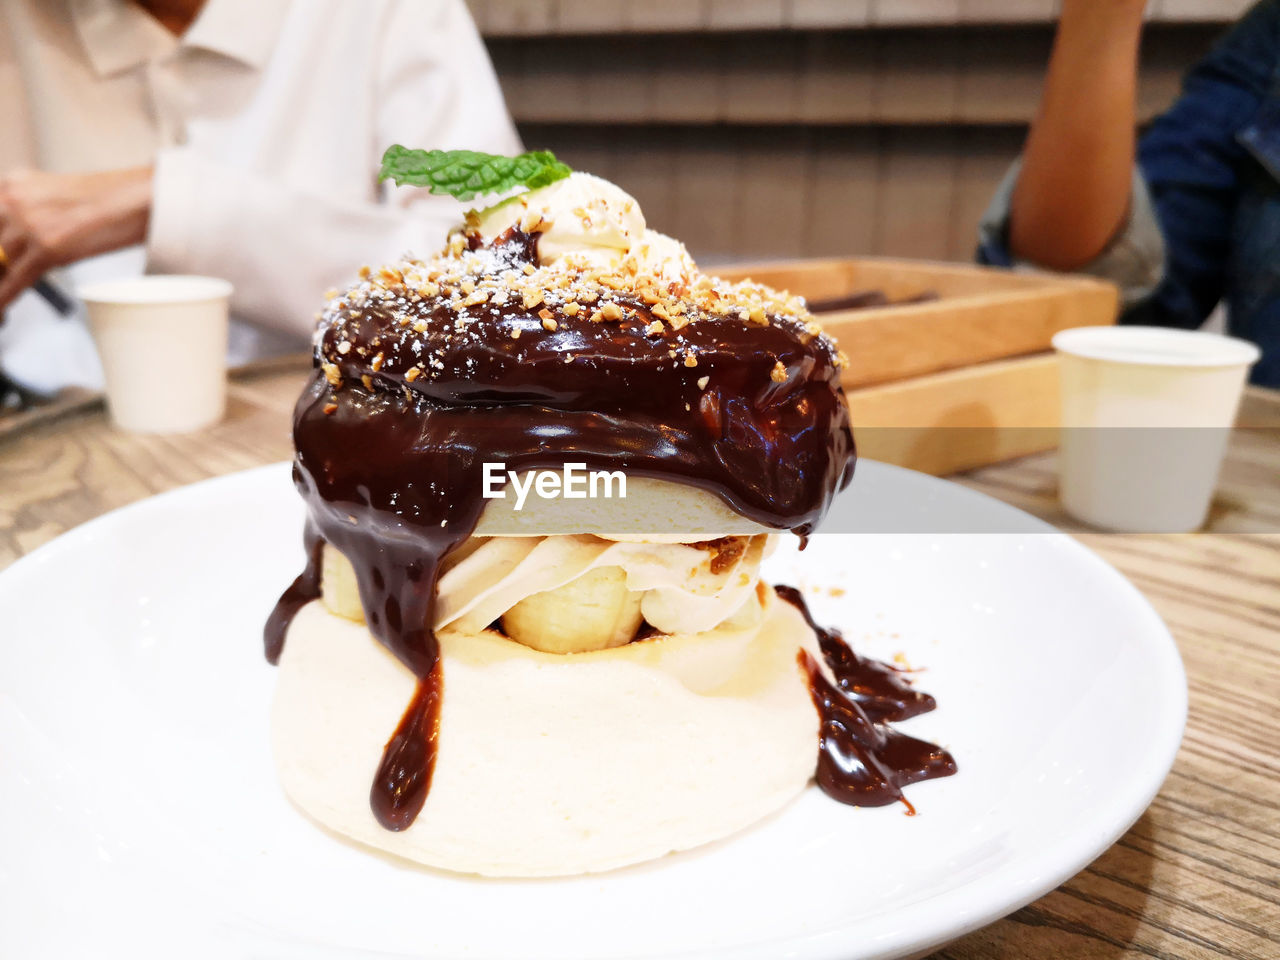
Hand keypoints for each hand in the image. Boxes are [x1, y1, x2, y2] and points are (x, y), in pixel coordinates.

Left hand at [0, 166, 152, 314]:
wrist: (139, 199)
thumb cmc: (113, 197)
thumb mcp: (56, 198)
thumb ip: (31, 214)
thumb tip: (19, 244)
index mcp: (14, 184)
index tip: (2, 259)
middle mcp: (15, 200)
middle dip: (0, 263)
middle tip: (7, 272)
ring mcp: (28, 224)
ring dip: (3, 279)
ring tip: (8, 291)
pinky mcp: (47, 249)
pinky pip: (15, 281)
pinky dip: (5, 299)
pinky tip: (3, 312)